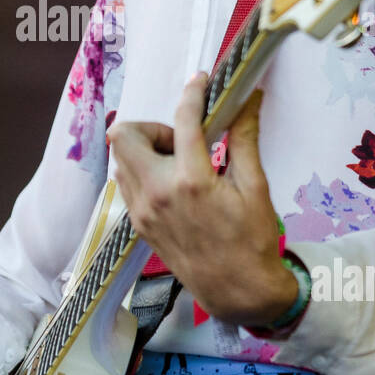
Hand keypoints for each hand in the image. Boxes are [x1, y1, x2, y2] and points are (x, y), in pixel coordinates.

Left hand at [106, 78, 296, 326]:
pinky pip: (126, 182)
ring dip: (144, 148)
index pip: (182, 120)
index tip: (201, 83)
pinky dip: (143, 171)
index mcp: (190, 181)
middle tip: (181, 138)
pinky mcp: (138, 224)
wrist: (237, 292)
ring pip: (120, 158)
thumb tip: (248, 99)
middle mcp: (157, 193)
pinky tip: (172, 182)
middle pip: (124, 134)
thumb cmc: (252, 240)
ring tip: (178, 161)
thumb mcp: (254, 187)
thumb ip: (245, 139)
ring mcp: (142, 210)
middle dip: (151, 125)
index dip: (192, 93)